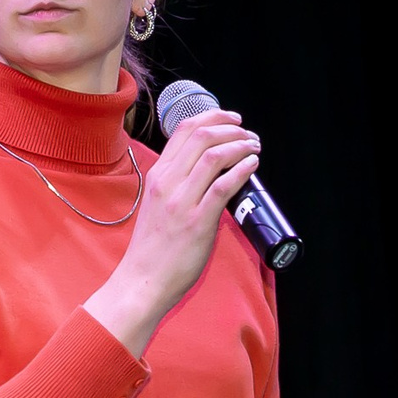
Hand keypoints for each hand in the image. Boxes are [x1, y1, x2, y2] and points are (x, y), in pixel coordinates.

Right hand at [81, 112, 258, 353]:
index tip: (231, 119)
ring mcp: (182, 201)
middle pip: (201, 135)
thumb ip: (177, 185)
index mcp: (158, 176)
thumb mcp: (158, 205)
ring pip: (214, 155)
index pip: (184, 131)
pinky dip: (242, 170)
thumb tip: (208, 172)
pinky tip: (252, 165)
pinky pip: (223, 185)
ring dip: (240, 145)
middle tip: (248, 134)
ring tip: (254, 147)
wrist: (143, 280)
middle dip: (231, 128)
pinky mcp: (197, 221)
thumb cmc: (153, 249)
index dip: (212, 117)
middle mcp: (168, 182)